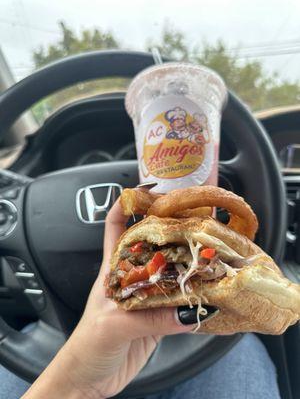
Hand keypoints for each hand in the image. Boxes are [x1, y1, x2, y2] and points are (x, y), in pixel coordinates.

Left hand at [23, 200, 194, 398]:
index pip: (117, 224)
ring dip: (189, 259)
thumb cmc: (88, 345)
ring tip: (211, 248)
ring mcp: (148, 294)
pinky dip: (197, 294)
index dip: (129, 203)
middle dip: (172, 226)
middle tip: (197, 216)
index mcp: (114, 268)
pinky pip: (181, 298)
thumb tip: (186, 312)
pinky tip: (213, 291)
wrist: (90, 378)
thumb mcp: (113, 325)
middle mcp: (133, 276)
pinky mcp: (160, 315)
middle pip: (153, 241)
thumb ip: (148, 317)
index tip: (151, 189)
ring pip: (170, 267)